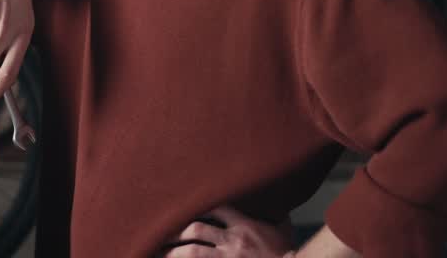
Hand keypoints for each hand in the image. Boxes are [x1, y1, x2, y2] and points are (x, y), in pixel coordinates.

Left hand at [160, 205, 294, 257]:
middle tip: (159, 231)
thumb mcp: (283, 228)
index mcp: (245, 224)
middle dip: (175, 230)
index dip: (194, 206)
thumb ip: (274, 211)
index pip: (213, 207)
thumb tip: (274, 195)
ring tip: (158, 252)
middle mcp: (234, 240)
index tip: (179, 207)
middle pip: (196, 228)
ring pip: (193, 251)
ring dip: (173, 252)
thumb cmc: (288, 252)